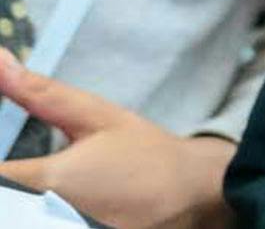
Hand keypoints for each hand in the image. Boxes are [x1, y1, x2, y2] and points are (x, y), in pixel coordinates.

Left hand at [0, 51, 234, 228]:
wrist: (198, 191)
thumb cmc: (147, 152)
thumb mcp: (97, 115)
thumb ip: (41, 94)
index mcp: (50, 179)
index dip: (0, 169)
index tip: (11, 161)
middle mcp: (54, 215)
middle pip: (8, 203)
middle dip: (12, 187)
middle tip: (29, 172)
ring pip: (25, 215)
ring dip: (26, 204)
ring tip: (47, 191)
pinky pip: (48, 224)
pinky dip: (46, 215)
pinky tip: (60, 206)